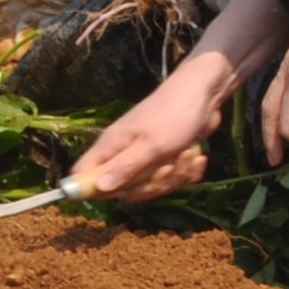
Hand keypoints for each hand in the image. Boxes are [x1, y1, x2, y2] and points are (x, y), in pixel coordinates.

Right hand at [77, 48, 239, 202]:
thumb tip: (98, 188)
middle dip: (151, 185)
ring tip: (187, 155)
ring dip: (175, 176)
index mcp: (111, 146)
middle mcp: (124, 152)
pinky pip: (171, 178)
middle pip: (124, 188)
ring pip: (151, 185)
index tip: (119, 193)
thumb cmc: (174, 116)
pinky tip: (197, 156)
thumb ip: (124, 168)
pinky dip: (187, 171)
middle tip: (168, 168)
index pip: (83, 173)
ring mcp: (145, 155)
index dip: (93, 189)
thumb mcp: (152, 146)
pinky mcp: (165, 157)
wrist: (204, 94)